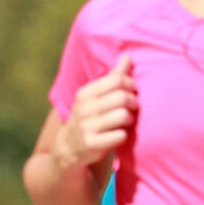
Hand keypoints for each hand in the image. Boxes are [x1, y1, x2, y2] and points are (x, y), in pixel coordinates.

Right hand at [57, 54, 136, 170]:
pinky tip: (117, 135)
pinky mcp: (92, 144)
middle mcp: (83, 108)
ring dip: (130, 119)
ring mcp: (86, 127)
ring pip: (123, 116)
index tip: (131, 91)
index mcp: (85, 93)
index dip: (130, 84)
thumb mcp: (95, 96)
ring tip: (126, 121)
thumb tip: (128, 57)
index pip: (117, 79)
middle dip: (133, 103)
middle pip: (122, 97)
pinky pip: (121, 136)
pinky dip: (123, 136)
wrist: (69, 148)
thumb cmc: (90, 117)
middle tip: (132, 108)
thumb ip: (113, 76)